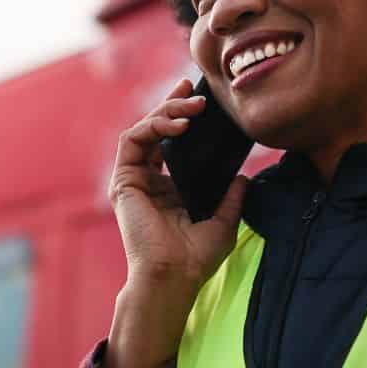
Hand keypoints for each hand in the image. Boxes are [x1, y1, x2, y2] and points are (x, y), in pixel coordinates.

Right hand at [108, 78, 248, 288]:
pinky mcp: (123, 181)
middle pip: (155, 131)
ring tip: (192, 107)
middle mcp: (148, 182)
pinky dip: (152, 125)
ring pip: (142, 129)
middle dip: (173, 105)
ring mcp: (133, 180)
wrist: (174, 276)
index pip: (172, 144)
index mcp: (168, 190)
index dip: (182, 118)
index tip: (202, 101)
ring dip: (166, 111)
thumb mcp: (224, 221)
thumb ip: (231, 197)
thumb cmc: (195, 259)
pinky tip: (178, 124)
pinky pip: (132, 140)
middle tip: (195, 91)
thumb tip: (243, 176)